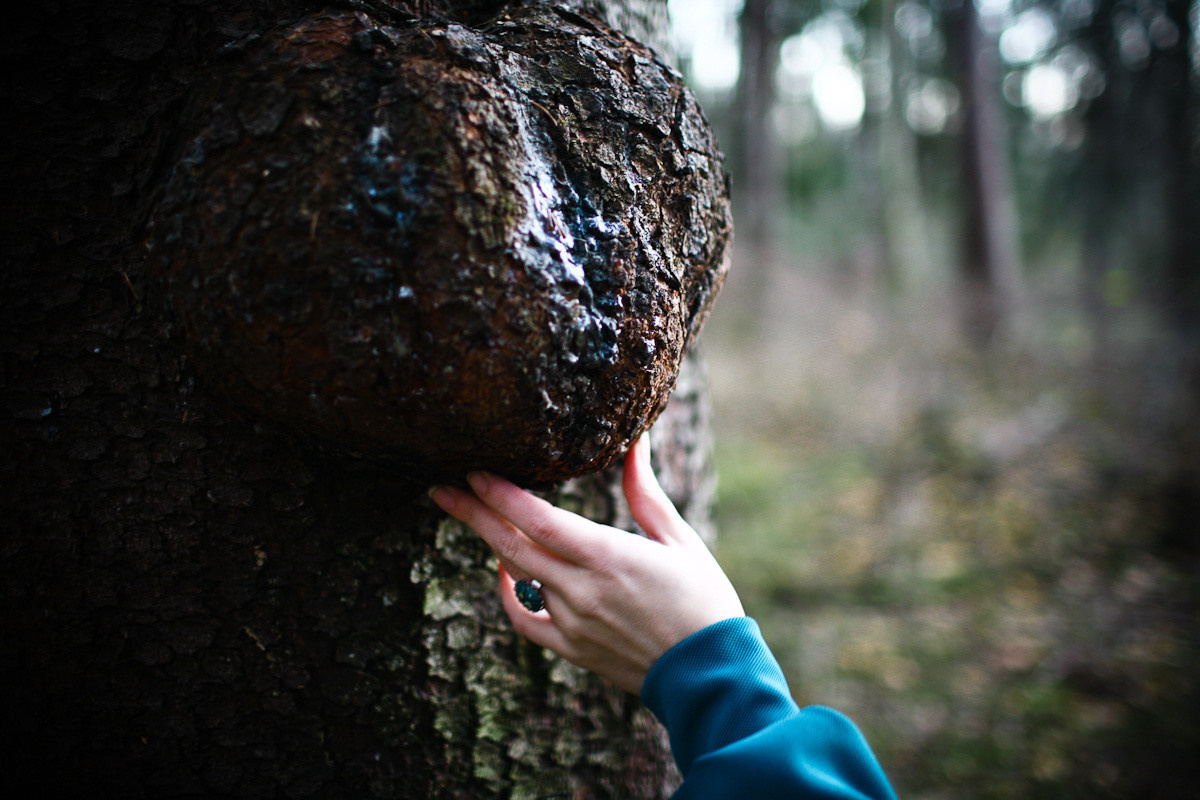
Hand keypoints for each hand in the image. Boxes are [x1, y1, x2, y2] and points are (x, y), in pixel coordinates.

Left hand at [429, 435, 743, 693]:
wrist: (710, 676)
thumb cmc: (704, 600)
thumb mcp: (679, 539)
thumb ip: (645, 492)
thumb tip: (633, 443)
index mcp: (608, 556)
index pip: (539, 519)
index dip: (501, 494)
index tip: (474, 471)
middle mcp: (581, 589)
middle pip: (511, 544)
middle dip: (473, 513)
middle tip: (442, 488)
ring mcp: (572, 622)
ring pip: (516, 577)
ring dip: (493, 543)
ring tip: (471, 515)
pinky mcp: (572, 648)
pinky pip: (524, 620)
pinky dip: (509, 594)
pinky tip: (508, 571)